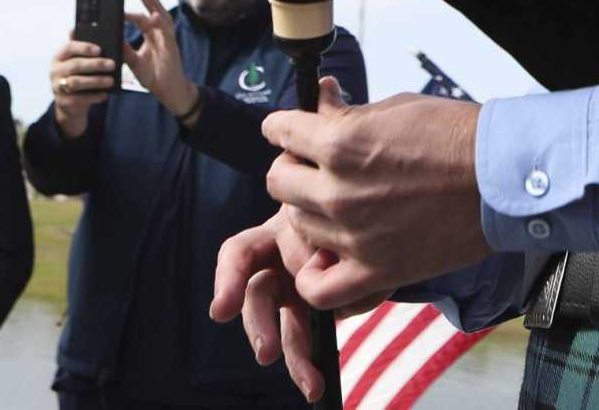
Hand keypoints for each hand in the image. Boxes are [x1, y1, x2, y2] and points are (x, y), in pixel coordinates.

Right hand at [49, 39, 114, 138]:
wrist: (69, 102)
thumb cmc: (78, 74)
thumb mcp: (78, 60)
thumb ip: (83, 46)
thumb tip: (86, 26)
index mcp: (59, 56)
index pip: (69, 47)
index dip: (84, 48)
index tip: (100, 50)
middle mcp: (55, 70)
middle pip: (75, 65)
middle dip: (95, 64)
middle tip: (112, 64)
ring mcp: (57, 86)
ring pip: (76, 82)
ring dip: (96, 81)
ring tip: (111, 81)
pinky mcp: (62, 101)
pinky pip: (78, 99)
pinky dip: (93, 96)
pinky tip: (104, 95)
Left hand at [123, 0, 197, 119]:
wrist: (167, 89)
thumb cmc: (153, 75)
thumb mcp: (133, 62)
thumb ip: (124, 50)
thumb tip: (111, 39)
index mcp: (151, 35)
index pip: (140, 17)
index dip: (130, 11)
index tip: (118, 5)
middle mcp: (160, 33)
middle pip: (152, 11)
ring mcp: (167, 38)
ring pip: (162, 16)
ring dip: (155, 5)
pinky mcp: (171, 46)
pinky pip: (167, 32)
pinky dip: (162, 22)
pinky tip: (155, 15)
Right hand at [210, 208, 383, 403]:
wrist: (377, 222)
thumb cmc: (356, 214)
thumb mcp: (345, 224)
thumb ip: (330, 248)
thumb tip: (316, 274)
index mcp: (278, 231)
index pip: (241, 253)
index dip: (228, 280)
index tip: (221, 312)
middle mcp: (275, 264)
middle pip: (257, 296)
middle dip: (259, 326)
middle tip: (266, 354)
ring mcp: (289, 291)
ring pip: (281, 328)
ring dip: (293, 355)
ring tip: (310, 383)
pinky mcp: (306, 313)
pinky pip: (300, 340)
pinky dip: (307, 363)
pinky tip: (314, 385)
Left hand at [260, 81, 491, 310]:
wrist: (502, 176)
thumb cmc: (456, 135)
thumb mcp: (395, 107)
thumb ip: (347, 112)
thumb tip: (319, 100)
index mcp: (341, 143)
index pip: (279, 132)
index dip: (284, 126)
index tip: (291, 130)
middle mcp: (339, 191)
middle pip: (279, 182)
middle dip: (293, 167)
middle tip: (315, 166)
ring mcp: (355, 236)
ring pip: (296, 226)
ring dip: (308, 212)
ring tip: (333, 205)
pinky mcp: (377, 270)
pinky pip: (319, 288)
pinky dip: (314, 275)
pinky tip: (327, 256)